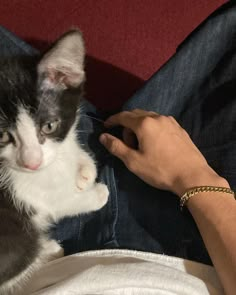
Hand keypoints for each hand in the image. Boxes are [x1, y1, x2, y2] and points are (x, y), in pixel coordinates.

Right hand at [99, 109, 226, 195]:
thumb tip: (103, 136)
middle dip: (126, 126)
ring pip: (149, 118)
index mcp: (145, 124)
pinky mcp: (179, 128)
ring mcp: (171, 122)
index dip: (112, 120)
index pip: (123, 116)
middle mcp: (158, 117)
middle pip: (136, 115)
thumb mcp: (133, 161)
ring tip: (141, 146)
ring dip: (139, 127)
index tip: (105, 126)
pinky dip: (152, 129)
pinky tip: (155, 144)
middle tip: (126, 144)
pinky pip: (160, 123)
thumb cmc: (160, 169)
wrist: (192, 176)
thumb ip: (116, 147)